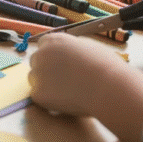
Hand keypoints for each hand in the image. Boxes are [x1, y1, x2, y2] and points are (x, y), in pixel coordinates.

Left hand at [28, 33, 142, 141]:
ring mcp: (37, 73)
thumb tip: (67, 53)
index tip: (60, 64)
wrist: (108, 87)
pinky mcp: (38, 93)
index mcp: (54, 40)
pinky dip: (49, 100)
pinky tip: (66, 101)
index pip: (43, 45)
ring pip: (34, 79)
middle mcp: (42, 54)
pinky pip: (38, 97)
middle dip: (46, 69)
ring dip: (46, 84)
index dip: (52, 55)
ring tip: (68, 91)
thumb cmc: (106, 67)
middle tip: (63, 81)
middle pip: (36, 61)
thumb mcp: (88, 47)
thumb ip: (71, 48)